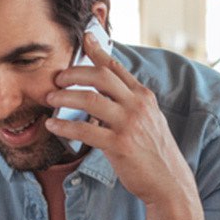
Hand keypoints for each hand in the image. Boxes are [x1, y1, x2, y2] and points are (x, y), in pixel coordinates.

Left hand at [45, 33, 196, 206]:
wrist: (168, 182)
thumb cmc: (153, 153)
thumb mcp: (148, 121)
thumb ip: (129, 104)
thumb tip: (102, 95)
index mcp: (144, 97)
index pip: (117, 67)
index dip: (98, 51)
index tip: (84, 37)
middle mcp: (138, 106)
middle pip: (101, 77)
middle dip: (74, 73)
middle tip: (57, 79)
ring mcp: (129, 124)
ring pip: (90, 100)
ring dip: (65, 97)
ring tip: (50, 100)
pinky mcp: (119, 145)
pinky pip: (85, 131)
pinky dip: (65, 127)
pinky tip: (53, 127)